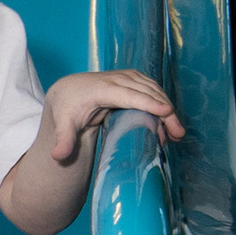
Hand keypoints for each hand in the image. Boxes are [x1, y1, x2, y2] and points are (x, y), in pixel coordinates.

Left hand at [39, 68, 184, 163]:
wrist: (68, 91)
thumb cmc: (67, 108)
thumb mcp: (63, 125)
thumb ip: (62, 140)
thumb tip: (57, 157)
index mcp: (101, 89)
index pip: (128, 95)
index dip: (148, 103)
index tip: (166, 112)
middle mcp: (116, 79)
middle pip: (146, 92)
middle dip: (165, 111)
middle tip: (178, 134)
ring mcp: (126, 77)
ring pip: (153, 90)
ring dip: (167, 109)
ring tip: (176, 133)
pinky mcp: (132, 80)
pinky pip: (151, 90)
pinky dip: (162, 104)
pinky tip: (167, 123)